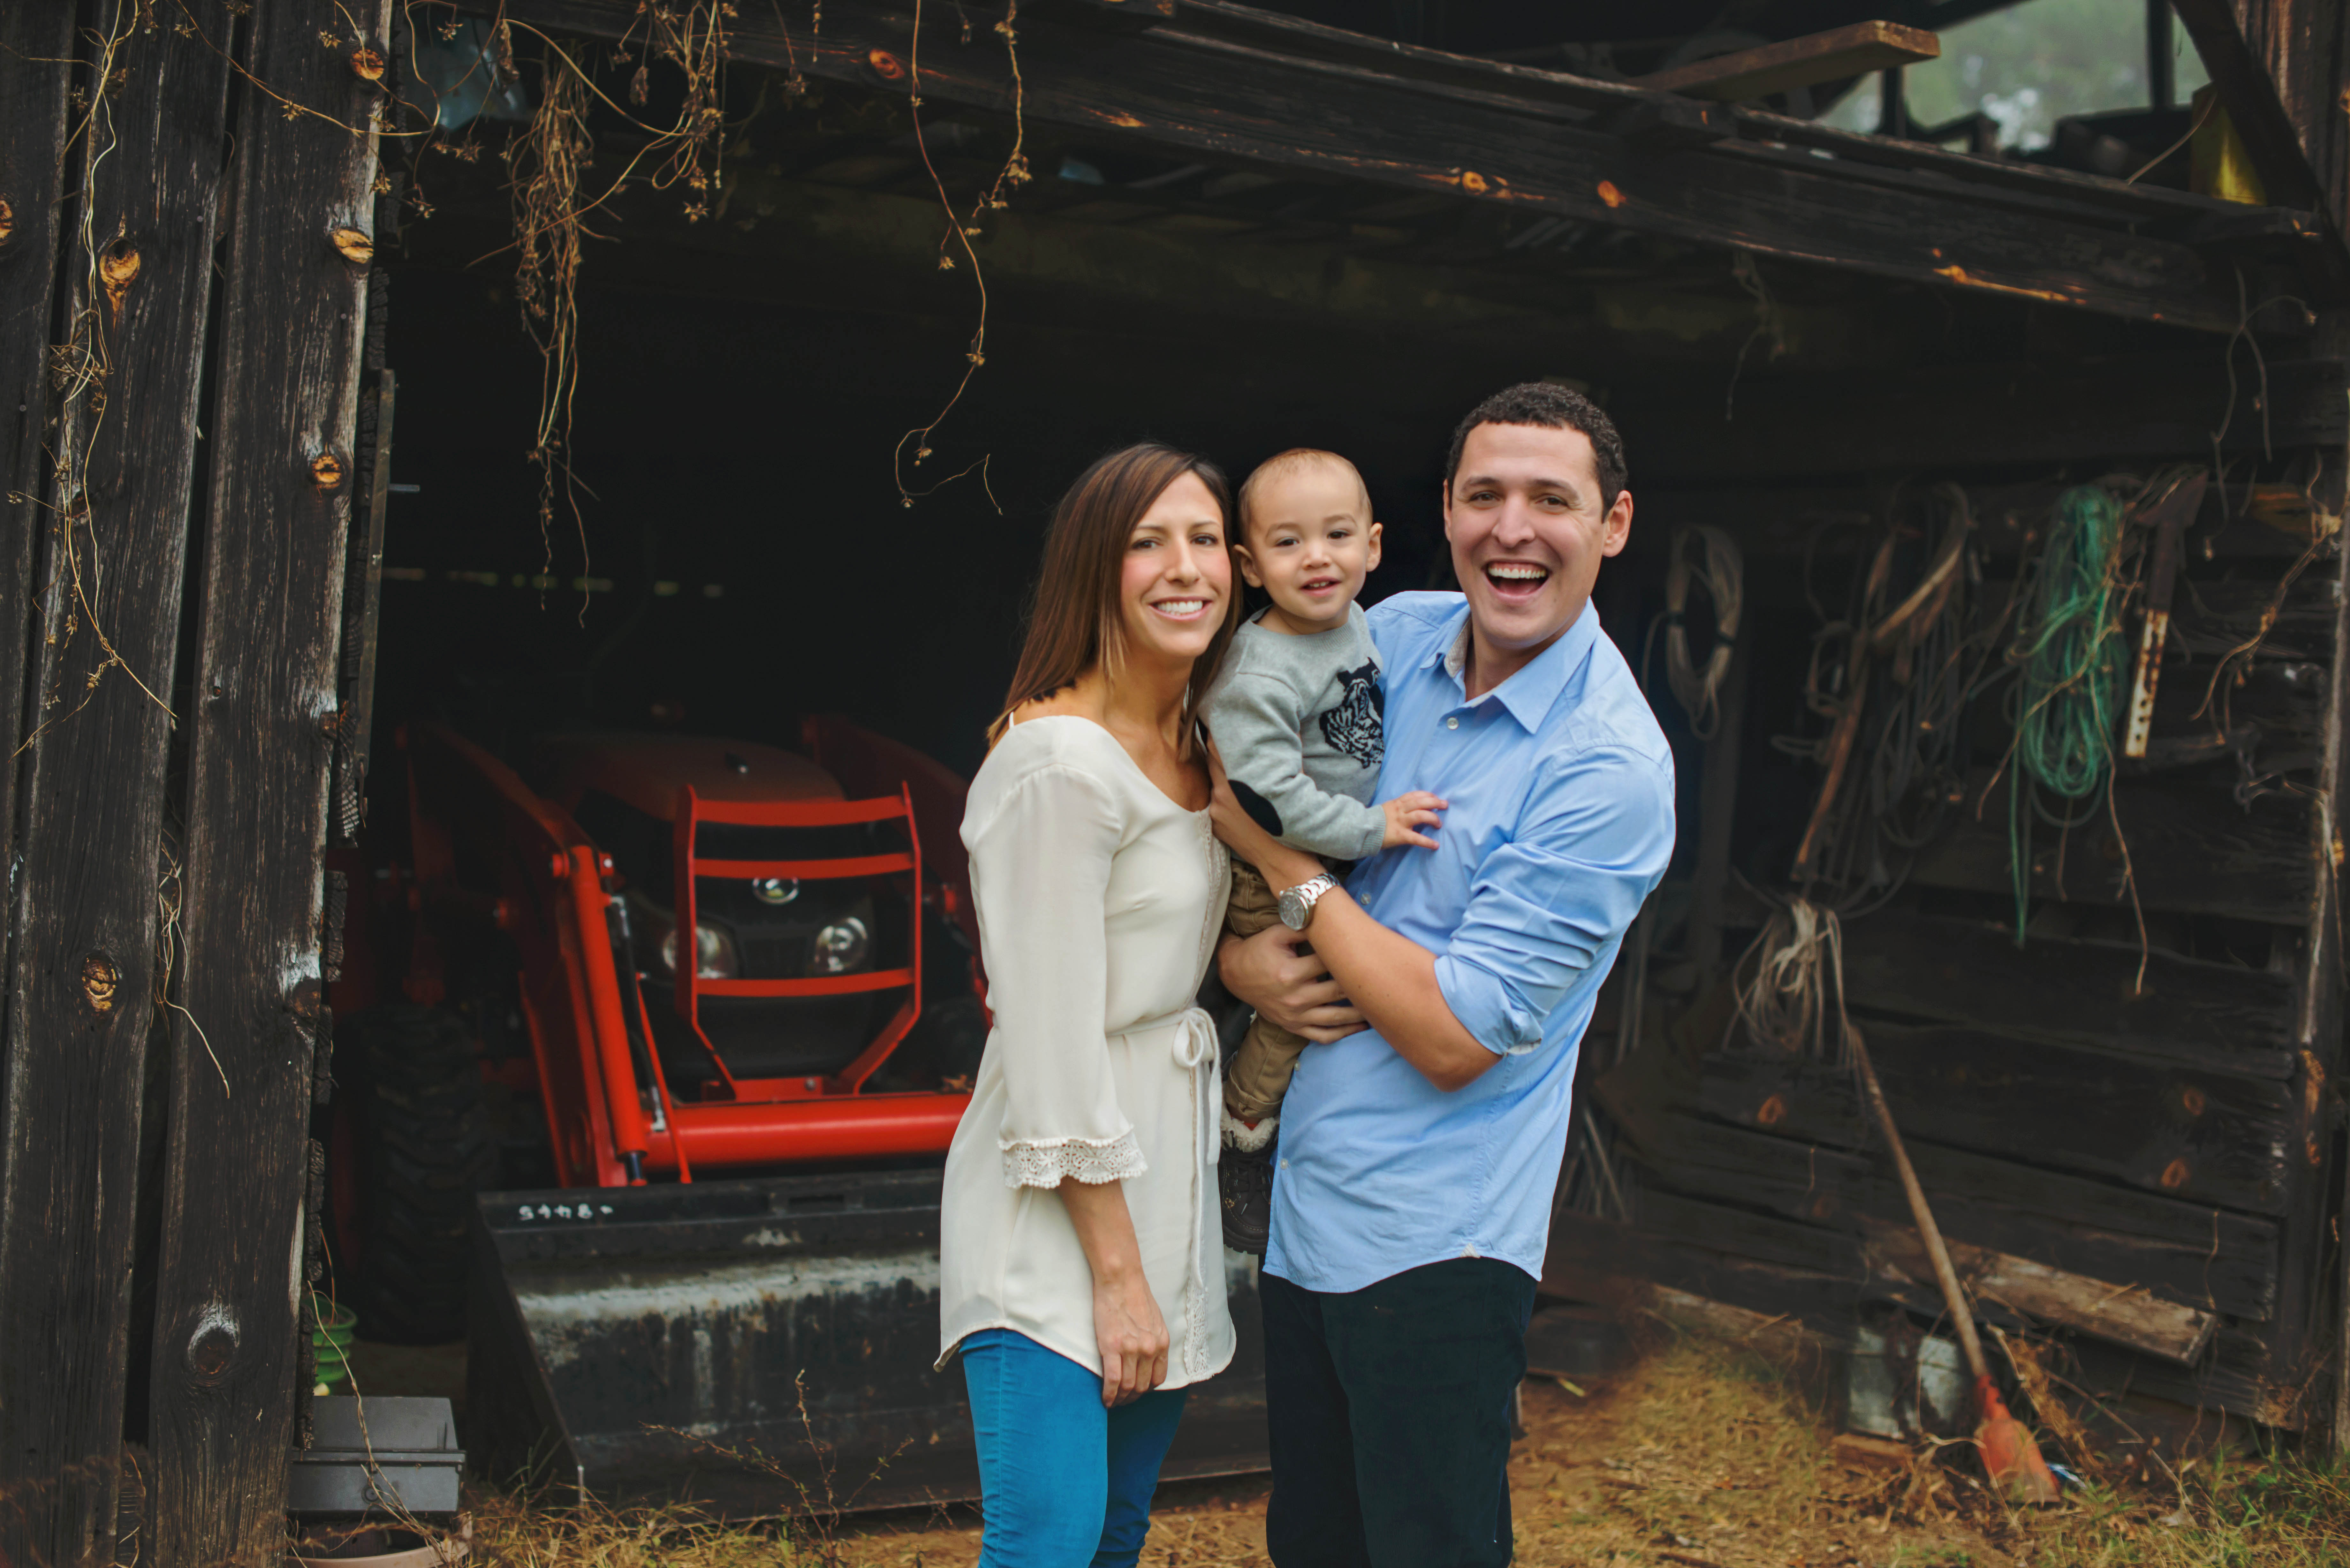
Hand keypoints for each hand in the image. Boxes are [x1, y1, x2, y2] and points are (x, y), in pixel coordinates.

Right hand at [1092, 1269, 1169, 1406]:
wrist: (1120, 1279)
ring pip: (1128, 1387)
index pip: (1157, 1378)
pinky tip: (1105, 1399)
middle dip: (1132, 1398)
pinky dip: (1109, 1395)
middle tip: (1122, 1401)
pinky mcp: (1113, 1347)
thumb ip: (1153, 1339)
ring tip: (1112, 1402)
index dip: (1146, 1389)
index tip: (1136, 1391)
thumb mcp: (1154, 1320)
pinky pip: (1113, 1381)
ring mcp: (1132, 1350)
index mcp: (1161, 1342)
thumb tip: (1147, 1356)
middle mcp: (1150, 1349)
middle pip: (1142, 1386)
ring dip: (1120, 1399)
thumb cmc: (1134, 1294)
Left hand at [1205, 741, 1319, 886]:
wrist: (1283, 862)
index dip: (1218, 735)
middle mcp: (1220, 793)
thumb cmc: (1292, 822)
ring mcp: (1216, 811)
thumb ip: (1284, 756)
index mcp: (1236, 779)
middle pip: (1212, 763)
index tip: (1221, 725)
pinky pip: (1216, 805)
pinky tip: (1239, 802)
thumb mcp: (1291, 783)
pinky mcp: (1215, 826)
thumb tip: (1291, 729)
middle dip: (1221, 754)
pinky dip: (1225, 800)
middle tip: (1230, 745)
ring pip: (1214, 784)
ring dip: (1223, 778)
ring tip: (1239, 776)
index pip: (1216, 747)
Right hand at [1218, 927, 1366, 1042]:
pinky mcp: (1294, 1026)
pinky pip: (1322, 1035)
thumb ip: (1303, 926)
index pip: (1328, 963)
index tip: (1365, 950)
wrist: (1234, 973)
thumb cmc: (1258, 950)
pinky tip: (1360, 1027)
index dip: (1346, 955)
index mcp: (1291, 973)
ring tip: (1380, 1006)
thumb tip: (1330, 918)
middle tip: (1383, 978)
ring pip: (1335, 1018)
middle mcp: (1295, 998)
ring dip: (1359, 1013)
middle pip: (1338, 991)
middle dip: (1360, 985)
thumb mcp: (1277, 934)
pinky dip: (1343, 1034)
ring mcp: (1295, 1016)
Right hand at [1381, 790, 1447, 849]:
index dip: (1428, 795)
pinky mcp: (1400, 835)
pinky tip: (1435, 845)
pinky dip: (1427, 842)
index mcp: (1397, 803)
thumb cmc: (1375, 820)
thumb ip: (1399, 806)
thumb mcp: (1387, 808)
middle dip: (1435, 802)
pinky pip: (1416, 838)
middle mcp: (1400, 810)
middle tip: (1445, 805)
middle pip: (1421, 802)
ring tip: (1439, 824)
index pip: (1415, 795)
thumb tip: (1413, 807)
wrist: (1361, 830)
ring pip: (1421, 815)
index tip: (1436, 797)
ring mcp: (1400, 822)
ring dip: (1433, 818)